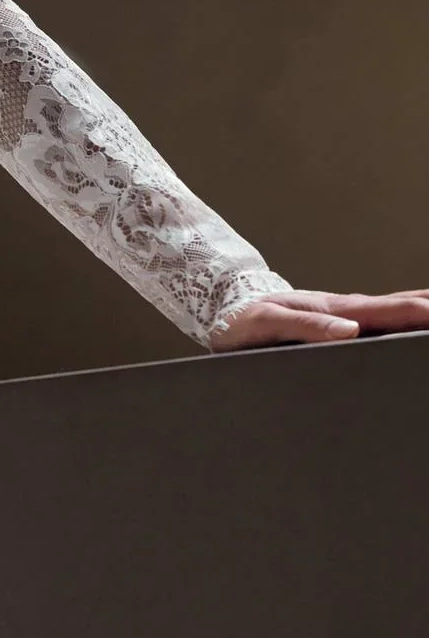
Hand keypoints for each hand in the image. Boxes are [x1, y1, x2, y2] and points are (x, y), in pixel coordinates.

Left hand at [209, 288, 428, 351]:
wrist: (227, 310)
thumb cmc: (244, 319)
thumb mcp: (268, 324)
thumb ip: (307, 328)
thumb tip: (350, 331)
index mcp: (337, 310)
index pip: (390, 310)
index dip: (421, 314)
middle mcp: (349, 309)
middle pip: (403, 306)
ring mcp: (347, 315)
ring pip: (396, 309)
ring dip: (423, 309)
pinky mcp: (340, 322)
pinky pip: (382, 319)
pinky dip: (406, 316)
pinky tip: (416, 323)